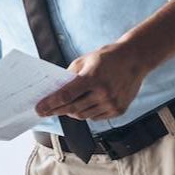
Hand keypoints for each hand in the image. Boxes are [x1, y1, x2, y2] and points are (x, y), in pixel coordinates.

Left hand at [37, 41, 151, 121]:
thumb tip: (55, 91)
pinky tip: (88, 104)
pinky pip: (96, 117)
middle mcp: (103, 92)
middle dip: (58, 110)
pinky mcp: (119, 110)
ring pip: (84, 116)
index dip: (50, 104)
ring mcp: (112, 103)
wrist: (135, 59)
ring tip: (69, 105)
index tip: (39, 109)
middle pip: (73, 109)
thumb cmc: (107, 58)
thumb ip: (70, 76)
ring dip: (73, 112)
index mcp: (93, 77)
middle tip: (47, 111)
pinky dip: (88, 112)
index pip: (66, 95)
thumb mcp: (85, 60)